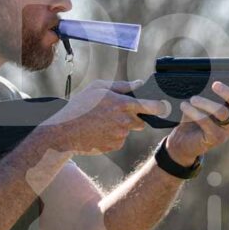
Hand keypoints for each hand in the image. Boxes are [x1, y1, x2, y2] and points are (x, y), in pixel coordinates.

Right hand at [42, 79, 168, 154]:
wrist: (64, 132)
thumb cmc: (80, 106)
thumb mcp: (98, 88)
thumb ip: (122, 86)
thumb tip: (139, 83)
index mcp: (123, 104)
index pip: (153, 106)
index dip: (161, 107)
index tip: (164, 107)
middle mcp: (125, 121)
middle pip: (141, 121)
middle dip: (134, 118)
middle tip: (115, 113)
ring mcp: (120, 135)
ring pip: (129, 130)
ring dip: (121, 127)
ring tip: (102, 122)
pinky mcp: (115, 146)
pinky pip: (120, 140)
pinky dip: (113, 136)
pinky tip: (99, 131)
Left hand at [164, 81, 228, 164]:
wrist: (182, 140)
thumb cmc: (194, 116)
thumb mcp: (202, 100)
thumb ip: (211, 90)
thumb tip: (211, 74)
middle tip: (215, 84)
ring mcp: (227, 131)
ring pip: (222, 112)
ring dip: (205, 103)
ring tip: (192, 99)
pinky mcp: (215, 139)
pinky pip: (207, 123)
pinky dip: (194, 112)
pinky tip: (186, 106)